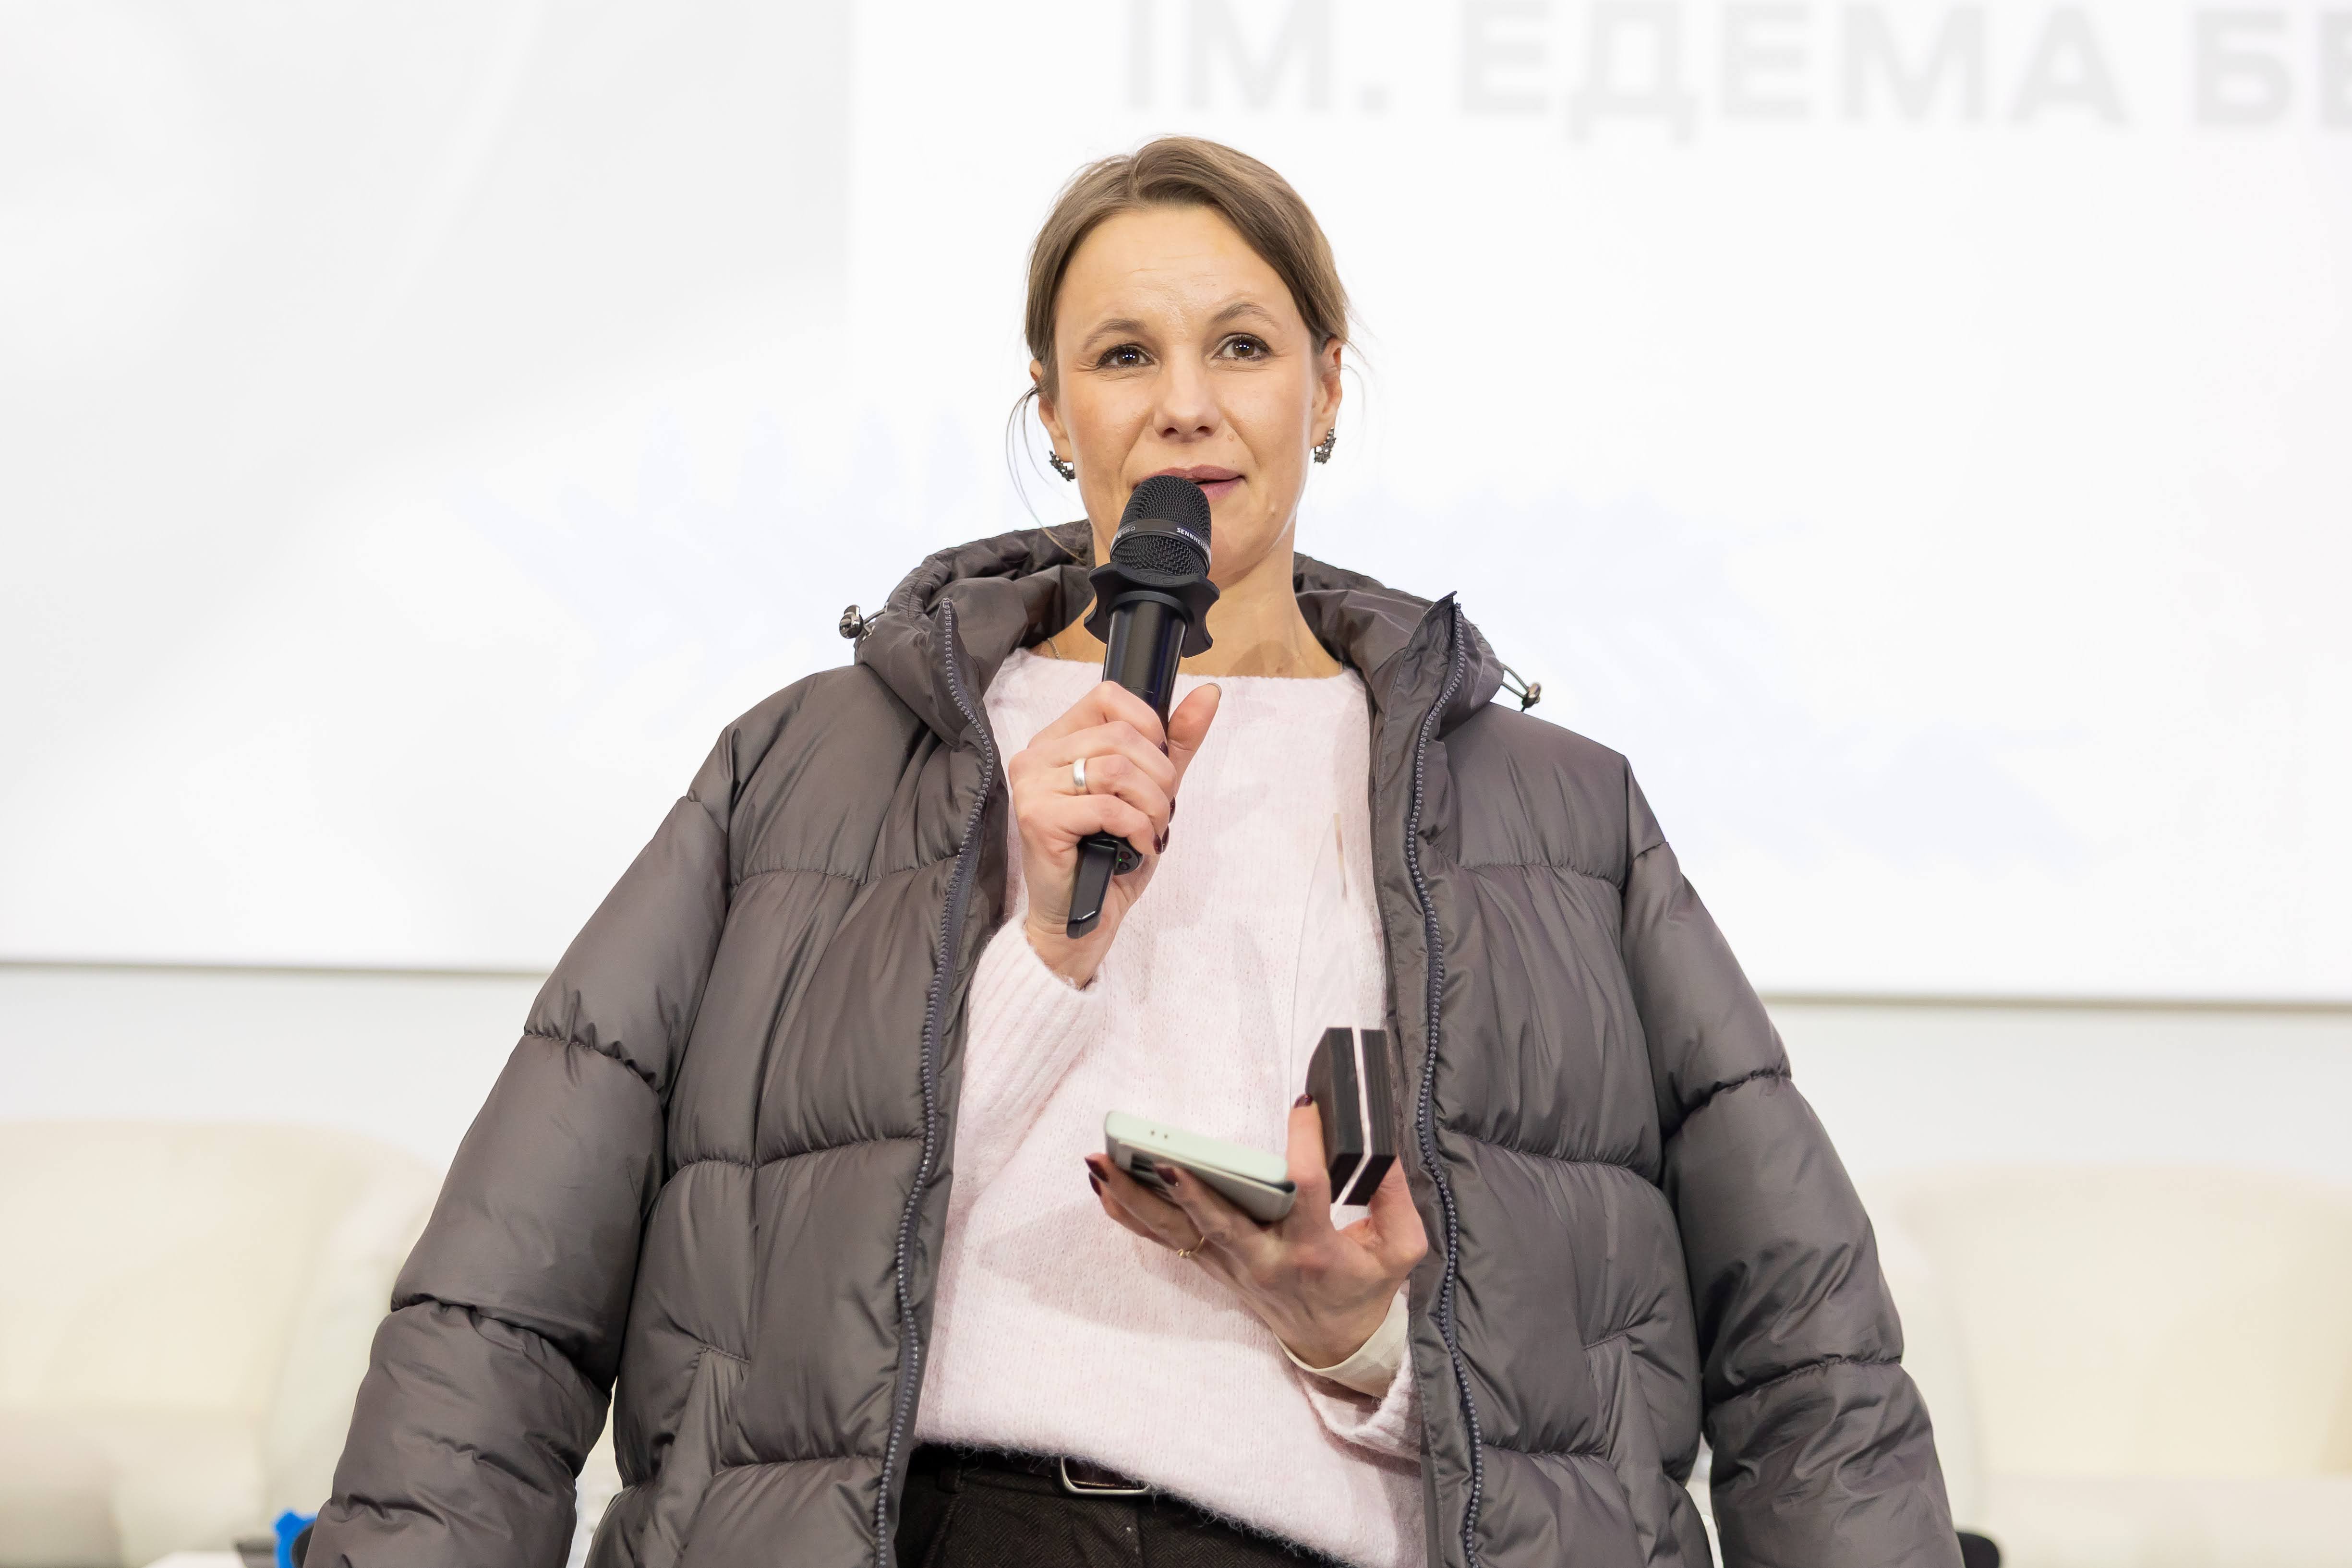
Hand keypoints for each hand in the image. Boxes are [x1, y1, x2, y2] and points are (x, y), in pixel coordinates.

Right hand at [1006, 679, 1219, 986]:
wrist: (1081, 919)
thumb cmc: (1109, 857)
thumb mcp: (1150, 791)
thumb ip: (1176, 743)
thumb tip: (1210, 693)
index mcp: (1058, 740)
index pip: (1108, 696)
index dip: (1149, 728)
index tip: (1158, 768)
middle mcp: (1036, 755)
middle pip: (1119, 735)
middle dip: (1159, 777)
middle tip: (1159, 813)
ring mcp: (1032, 785)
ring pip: (1115, 768)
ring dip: (1151, 805)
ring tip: (1149, 831)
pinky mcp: (1037, 817)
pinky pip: (1107, 806)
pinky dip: (1136, 827)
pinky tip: (1136, 846)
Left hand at [1083, 1096, 1428, 1370]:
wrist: (1334, 1343)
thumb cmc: (1364, 1289)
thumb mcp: (1399, 1250)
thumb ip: (1394, 1198)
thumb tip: (1379, 1148)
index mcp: (1313, 1250)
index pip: (1307, 1191)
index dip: (1305, 1146)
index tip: (1303, 1106)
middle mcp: (1264, 1260)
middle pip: (1220, 1222)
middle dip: (1188, 1189)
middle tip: (1160, 1158)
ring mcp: (1231, 1266)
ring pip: (1177, 1231)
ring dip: (1136, 1197)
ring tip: (1100, 1162)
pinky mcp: (1212, 1267)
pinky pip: (1165, 1241)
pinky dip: (1131, 1214)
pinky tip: (1103, 1187)